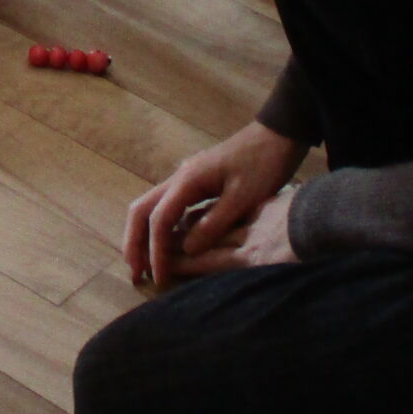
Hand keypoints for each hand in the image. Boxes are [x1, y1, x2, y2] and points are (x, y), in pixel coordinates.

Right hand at [124, 119, 306, 288]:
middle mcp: (179, 178)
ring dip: (144, 235)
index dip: (155, 251)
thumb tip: (187, 250)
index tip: (158, 278)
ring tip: (145, 264)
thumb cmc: (264, 164)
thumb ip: (214, 223)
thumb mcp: (243, 198)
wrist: (277, 135)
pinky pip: (170, 207)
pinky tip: (170, 246)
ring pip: (152, 207)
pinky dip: (162, 228)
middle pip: (142, 210)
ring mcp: (186, 179)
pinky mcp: (197, 183)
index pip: (159, 220)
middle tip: (135, 273)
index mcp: (187, 181)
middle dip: (134, 242)